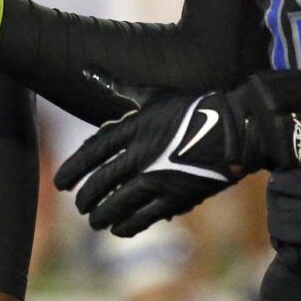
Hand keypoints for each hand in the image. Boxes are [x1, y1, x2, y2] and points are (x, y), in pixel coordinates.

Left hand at [55, 66, 300, 236]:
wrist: (239, 128)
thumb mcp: (155, 94)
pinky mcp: (177, 197)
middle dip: (86, 197)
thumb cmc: (195, 107)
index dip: (74, 168)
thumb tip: (88, 70)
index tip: (61, 183)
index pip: (93, 150)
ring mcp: (159, 177)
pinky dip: (128, 226)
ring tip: (95, 222)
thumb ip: (121, 88)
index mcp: (136, 126)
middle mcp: (142, 153)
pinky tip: (119, 230)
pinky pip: (144, 217)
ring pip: (118, 204)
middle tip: (79, 206)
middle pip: (102, 181)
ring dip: (102, 216)